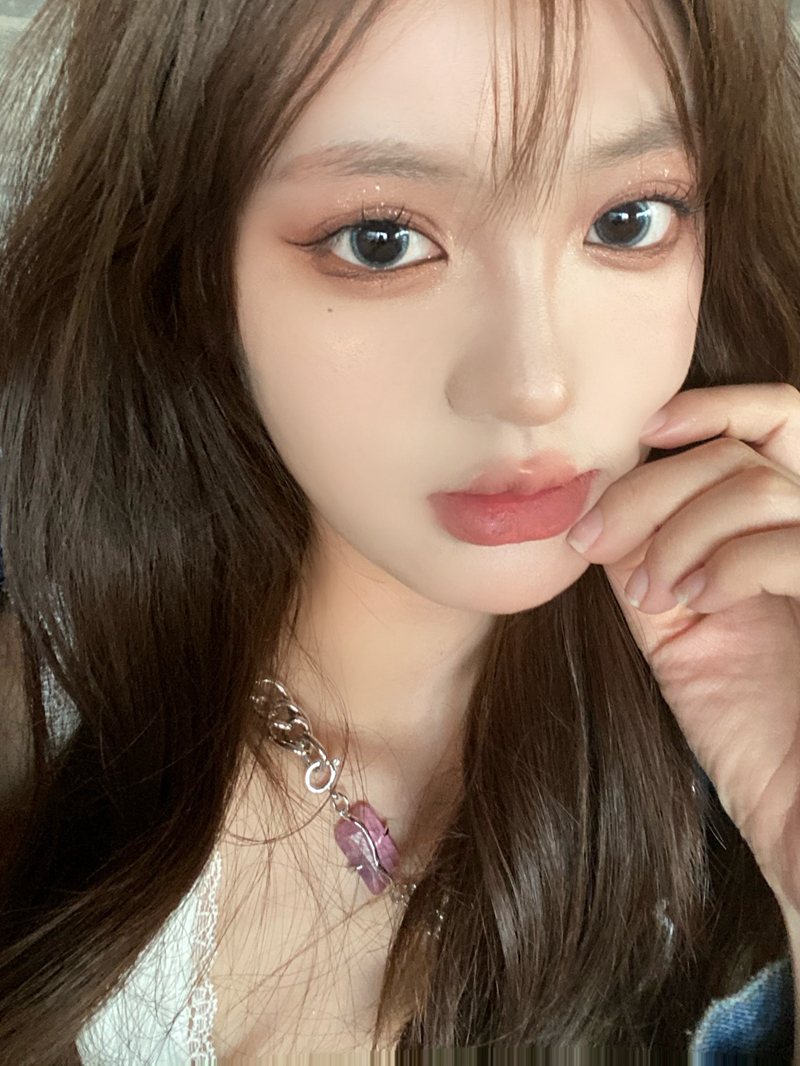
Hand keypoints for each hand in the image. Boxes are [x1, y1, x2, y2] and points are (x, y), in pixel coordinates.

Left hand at [565, 383, 799, 913]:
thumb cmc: (757, 736)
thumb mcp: (685, 634)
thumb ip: (655, 564)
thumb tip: (606, 508)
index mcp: (790, 536)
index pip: (774, 424)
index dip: (712, 409)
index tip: (642, 433)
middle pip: (746, 449)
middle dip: (654, 484)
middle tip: (595, 538)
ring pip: (756, 486)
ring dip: (678, 533)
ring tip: (654, 594)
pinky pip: (786, 545)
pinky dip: (722, 563)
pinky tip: (692, 604)